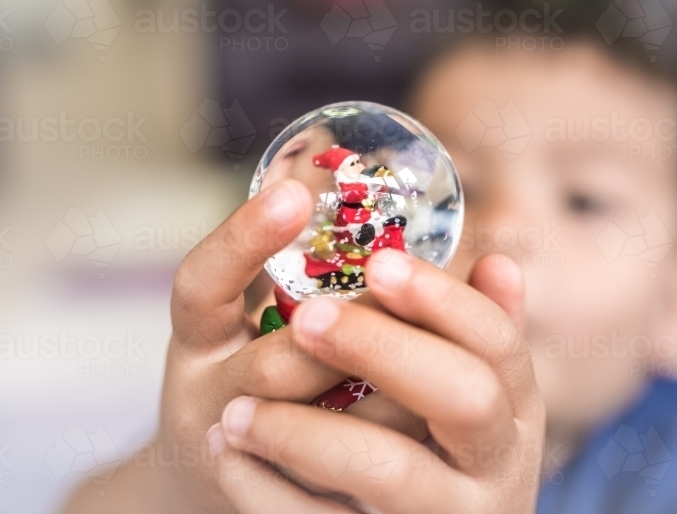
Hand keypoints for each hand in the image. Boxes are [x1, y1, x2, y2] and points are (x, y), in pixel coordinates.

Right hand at [62, 179, 420, 513]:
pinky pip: (326, 490)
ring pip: (316, 430)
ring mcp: (237, 458)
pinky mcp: (268, 502)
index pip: (200, 286)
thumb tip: (477, 253)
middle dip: (363, 334)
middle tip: (421, 306)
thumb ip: (339, 286)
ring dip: (391, 401)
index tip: (292, 193)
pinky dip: (382, 458)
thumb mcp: (274, 329)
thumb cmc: (267, 387)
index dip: (241, 239)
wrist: (214, 490)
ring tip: (450, 379)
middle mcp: (207, 398)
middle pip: (276, 364)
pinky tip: (432, 441)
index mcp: (200, 342)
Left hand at [211, 249, 545, 513]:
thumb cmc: (428, 453)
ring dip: (306, 432)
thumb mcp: (463, 397)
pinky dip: (267, 492)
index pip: (498, 343)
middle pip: (466, 398)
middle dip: (386, 350)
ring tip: (237, 406)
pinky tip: (227, 453)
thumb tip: (497, 262)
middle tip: (307, 317)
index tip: (379, 262)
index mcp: (514, 409)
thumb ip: (468, 335)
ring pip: (391, 471)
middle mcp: (497, 467)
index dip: (444, 300)